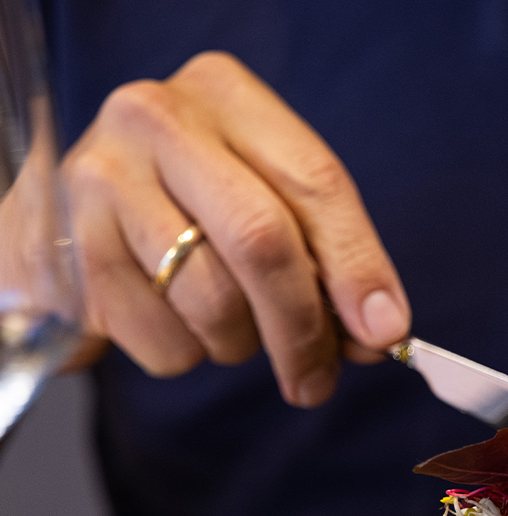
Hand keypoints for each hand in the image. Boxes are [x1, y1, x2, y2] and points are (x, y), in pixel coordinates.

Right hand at [62, 51, 409, 405]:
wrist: (83, 215)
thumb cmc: (198, 208)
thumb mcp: (269, 204)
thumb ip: (330, 261)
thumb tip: (380, 333)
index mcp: (228, 96)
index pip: (316, 184)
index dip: (359, 267)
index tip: (387, 333)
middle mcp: (160, 120)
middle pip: (261, 242)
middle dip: (304, 330)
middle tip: (317, 383)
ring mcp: (105, 181)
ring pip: (212, 301)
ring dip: (241, 345)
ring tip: (233, 332)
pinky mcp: (76, 250)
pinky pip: (164, 340)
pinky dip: (187, 355)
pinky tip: (175, 322)